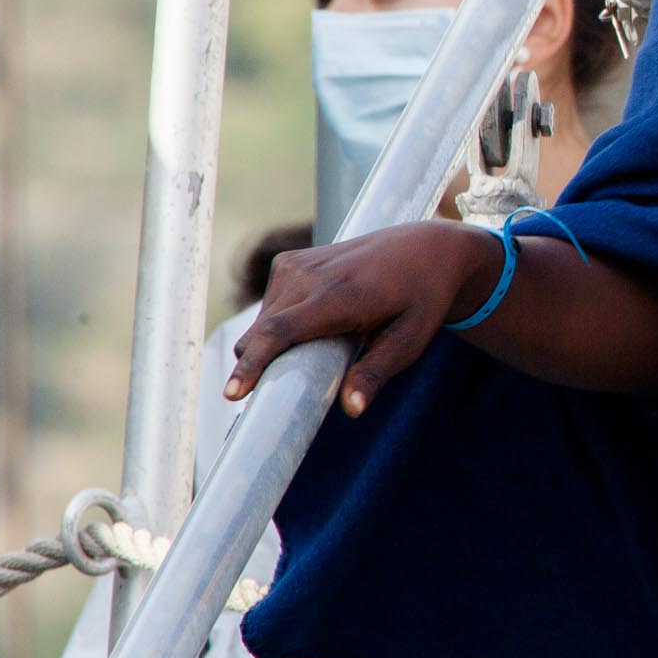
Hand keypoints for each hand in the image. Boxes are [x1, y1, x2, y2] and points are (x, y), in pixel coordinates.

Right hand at [227, 221, 501, 417]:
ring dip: (274, 346)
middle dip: (260, 366)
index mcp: (340, 294)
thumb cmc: (422, 299)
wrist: (425, 248)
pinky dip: (279, 326)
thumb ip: (376, 373)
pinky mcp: (289, 262)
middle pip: (263, 333)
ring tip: (321, 349)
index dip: (254, 364)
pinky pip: (269, 308)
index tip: (232, 393)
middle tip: (289, 388)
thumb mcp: (410, 340)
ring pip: (263, 324)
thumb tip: (351, 409)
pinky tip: (313, 329)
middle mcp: (310, 274)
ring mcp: (296, 265)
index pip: (281, 331)